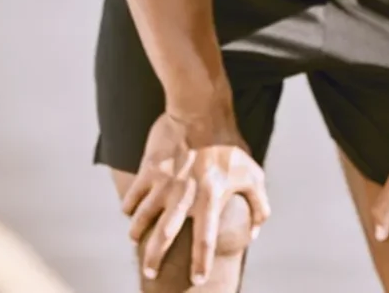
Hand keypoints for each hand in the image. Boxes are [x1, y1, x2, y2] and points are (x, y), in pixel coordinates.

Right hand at [121, 112, 270, 285]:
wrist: (200, 111)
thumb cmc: (230, 144)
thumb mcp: (253, 173)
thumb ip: (259, 204)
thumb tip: (257, 231)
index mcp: (211, 198)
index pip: (205, 238)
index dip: (201, 261)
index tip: (197, 279)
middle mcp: (184, 195)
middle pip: (164, 235)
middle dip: (154, 258)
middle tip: (149, 273)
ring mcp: (164, 183)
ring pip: (142, 217)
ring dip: (137, 232)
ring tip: (136, 240)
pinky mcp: (149, 170)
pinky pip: (133, 194)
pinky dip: (129, 205)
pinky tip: (130, 211)